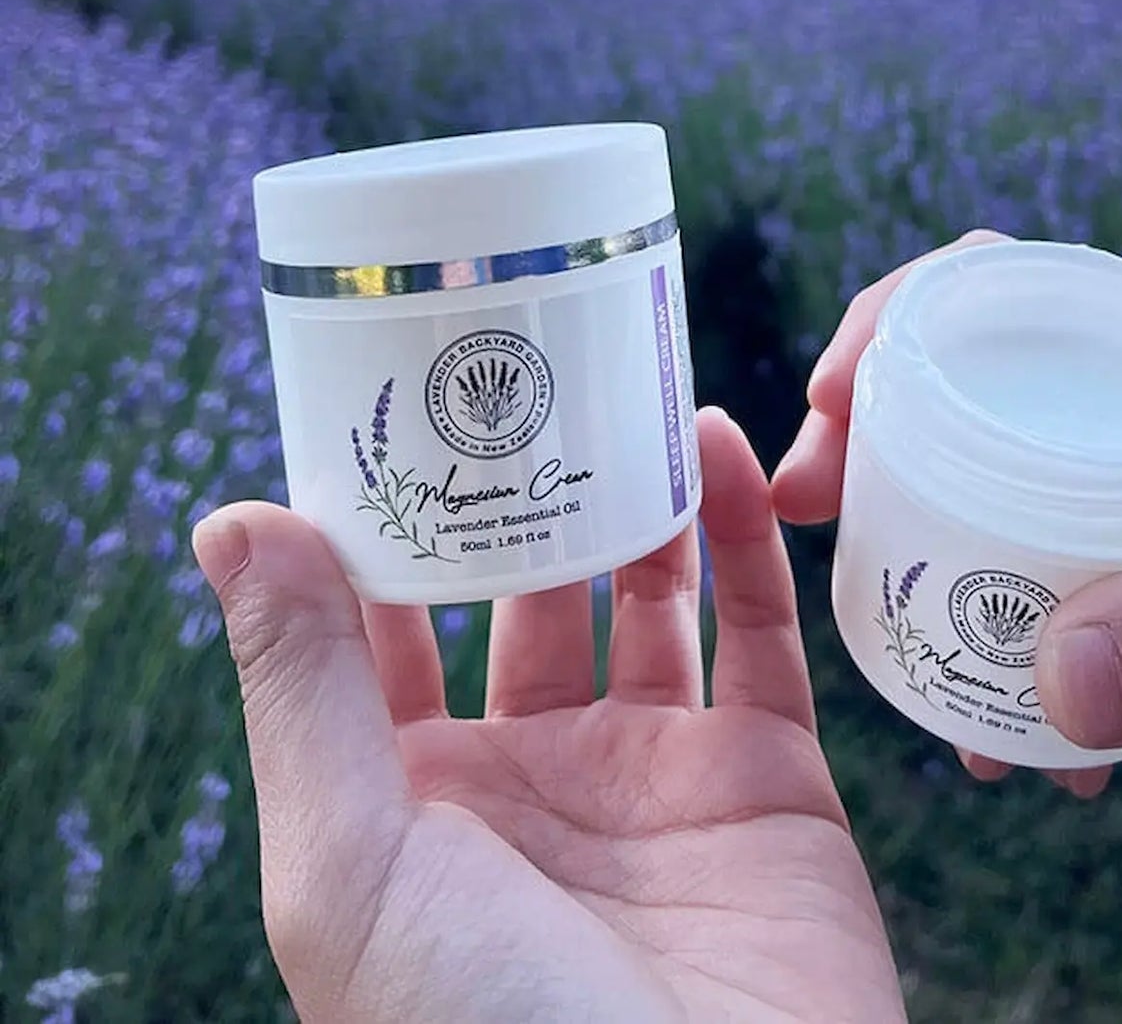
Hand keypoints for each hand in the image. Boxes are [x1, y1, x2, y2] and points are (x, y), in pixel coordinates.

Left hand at [195, 409, 903, 1023]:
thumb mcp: (353, 866)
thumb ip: (302, 688)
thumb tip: (236, 522)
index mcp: (421, 798)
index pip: (392, 625)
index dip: (392, 521)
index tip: (397, 406)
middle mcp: (536, 774)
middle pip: (531, 591)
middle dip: (530, 491)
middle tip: (531, 373)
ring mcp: (658, 771)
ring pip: (650, 595)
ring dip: (641, 494)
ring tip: (630, 388)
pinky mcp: (769, 776)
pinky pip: (758, 629)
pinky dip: (742, 533)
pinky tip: (717, 445)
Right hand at [773, 231, 1121, 857]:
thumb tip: (1053, 676)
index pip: (1006, 293)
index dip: (902, 316)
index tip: (836, 392)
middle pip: (956, 400)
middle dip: (867, 445)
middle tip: (805, 509)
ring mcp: (1121, 524)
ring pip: (971, 515)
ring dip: (917, 574)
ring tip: (904, 666)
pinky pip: (1018, 622)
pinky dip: (992, 682)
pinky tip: (1020, 756)